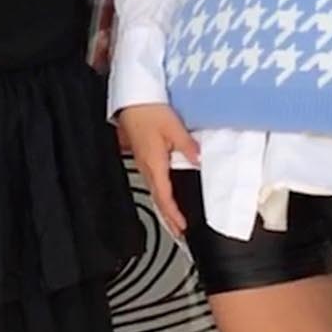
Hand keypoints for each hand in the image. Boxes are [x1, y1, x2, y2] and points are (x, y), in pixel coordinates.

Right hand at [117, 103, 199, 237]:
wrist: (132, 98)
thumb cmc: (148, 110)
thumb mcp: (173, 127)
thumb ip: (187, 146)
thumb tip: (198, 160)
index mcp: (154, 163)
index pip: (164, 196)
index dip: (173, 214)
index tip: (182, 227)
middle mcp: (146, 167)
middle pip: (158, 199)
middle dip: (168, 218)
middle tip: (179, 234)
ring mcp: (144, 162)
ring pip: (155, 192)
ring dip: (165, 208)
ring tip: (174, 221)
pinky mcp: (144, 156)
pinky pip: (154, 182)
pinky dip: (161, 195)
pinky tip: (167, 196)